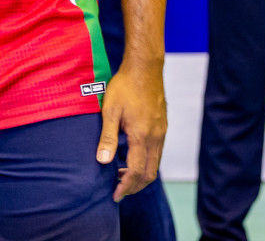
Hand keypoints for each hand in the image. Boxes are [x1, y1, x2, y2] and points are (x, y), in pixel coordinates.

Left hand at [97, 60, 166, 202]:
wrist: (145, 69)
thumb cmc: (124, 87)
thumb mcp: (110, 111)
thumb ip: (107, 138)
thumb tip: (102, 161)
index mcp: (142, 137)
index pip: (137, 172)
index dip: (126, 187)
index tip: (115, 195)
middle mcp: (156, 138)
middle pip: (149, 173)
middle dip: (134, 186)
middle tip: (118, 190)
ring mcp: (161, 133)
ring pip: (155, 164)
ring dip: (140, 175)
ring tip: (121, 175)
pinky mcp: (162, 127)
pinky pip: (156, 153)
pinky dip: (145, 163)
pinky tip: (131, 157)